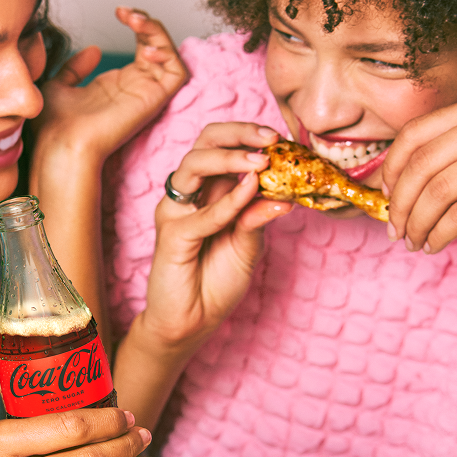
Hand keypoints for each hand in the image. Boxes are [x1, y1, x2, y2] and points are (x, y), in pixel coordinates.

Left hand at [34, 7, 188, 161]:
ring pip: (171, 55)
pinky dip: (169, 53)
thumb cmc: (55, 125)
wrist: (60, 142)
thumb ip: (76, 68)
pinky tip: (144, 47)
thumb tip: (93, 50)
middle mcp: (135, 88)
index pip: (142, 46)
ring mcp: (146, 93)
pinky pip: (177, 73)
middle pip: (158, 45)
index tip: (118, 12)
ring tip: (135, 22)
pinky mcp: (154, 100)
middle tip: (126, 13)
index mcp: (117, 84)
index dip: (136, 24)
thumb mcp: (60, 85)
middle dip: (147, 22)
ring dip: (158, 32)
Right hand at [135, 122, 294, 349]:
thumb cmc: (216, 282)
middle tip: (270, 138)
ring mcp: (176, 212)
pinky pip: (201, 214)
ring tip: (260, 162)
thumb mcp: (249, 245)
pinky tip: (250, 193)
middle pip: (204, 142)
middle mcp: (190, 195)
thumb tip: (285, 195)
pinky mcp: (171, 237)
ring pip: (194, 165)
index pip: (223, 144)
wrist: (193, 323)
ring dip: (230, 158)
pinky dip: (228, 203)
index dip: (250, 135)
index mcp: (209, 190)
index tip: (283, 139)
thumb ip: (259, 217)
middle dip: (238, 133)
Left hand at [381, 90, 456, 252]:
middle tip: (394, 229)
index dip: (392, 168)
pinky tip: (435, 244)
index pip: (418, 132)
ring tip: (413, 241)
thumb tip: (396, 181)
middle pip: (423, 162)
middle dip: (399, 201)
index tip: (383, 196)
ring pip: (439, 190)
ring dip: (417, 222)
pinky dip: (440, 233)